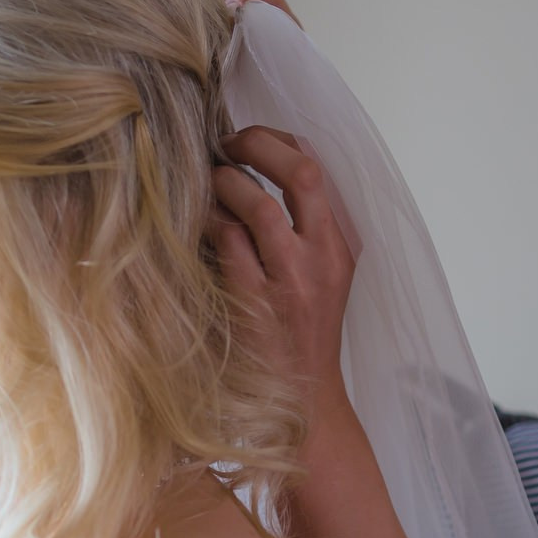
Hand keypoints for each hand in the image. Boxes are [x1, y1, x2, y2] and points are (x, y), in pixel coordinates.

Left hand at [209, 127, 353, 411]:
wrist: (304, 397)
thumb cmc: (302, 333)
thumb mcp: (322, 275)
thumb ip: (302, 228)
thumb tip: (252, 171)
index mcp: (342, 244)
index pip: (319, 167)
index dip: (279, 140)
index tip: (248, 142)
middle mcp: (323, 257)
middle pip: (301, 171)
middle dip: (257, 143)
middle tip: (225, 145)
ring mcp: (291, 280)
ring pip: (258, 203)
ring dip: (224, 183)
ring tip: (207, 185)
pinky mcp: (255, 301)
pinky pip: (226, 241)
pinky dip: (207, 221)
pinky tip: (196, 222)